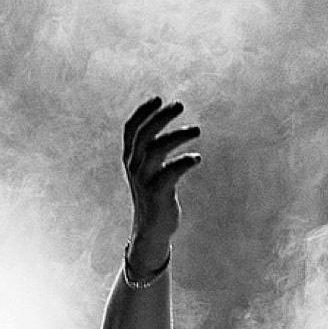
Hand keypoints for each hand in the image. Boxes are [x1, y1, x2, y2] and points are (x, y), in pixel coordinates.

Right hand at [121, 97, 200, 274]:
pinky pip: (170, 173)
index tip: (158, 98)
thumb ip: (152, 149)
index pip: (131, 129)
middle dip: (162, 117)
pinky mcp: (157, 194)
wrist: (151, 230)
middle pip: (144, 134)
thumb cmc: (154, 196)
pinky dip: (184, 162)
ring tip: (197, 130)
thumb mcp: (148, 170)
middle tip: (180, 105)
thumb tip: (164, 125)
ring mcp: (144, 180)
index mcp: (130, 159)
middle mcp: (134, 167)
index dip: (143, 111)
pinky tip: (197, 158)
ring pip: (156, 149)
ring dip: (178, 136)